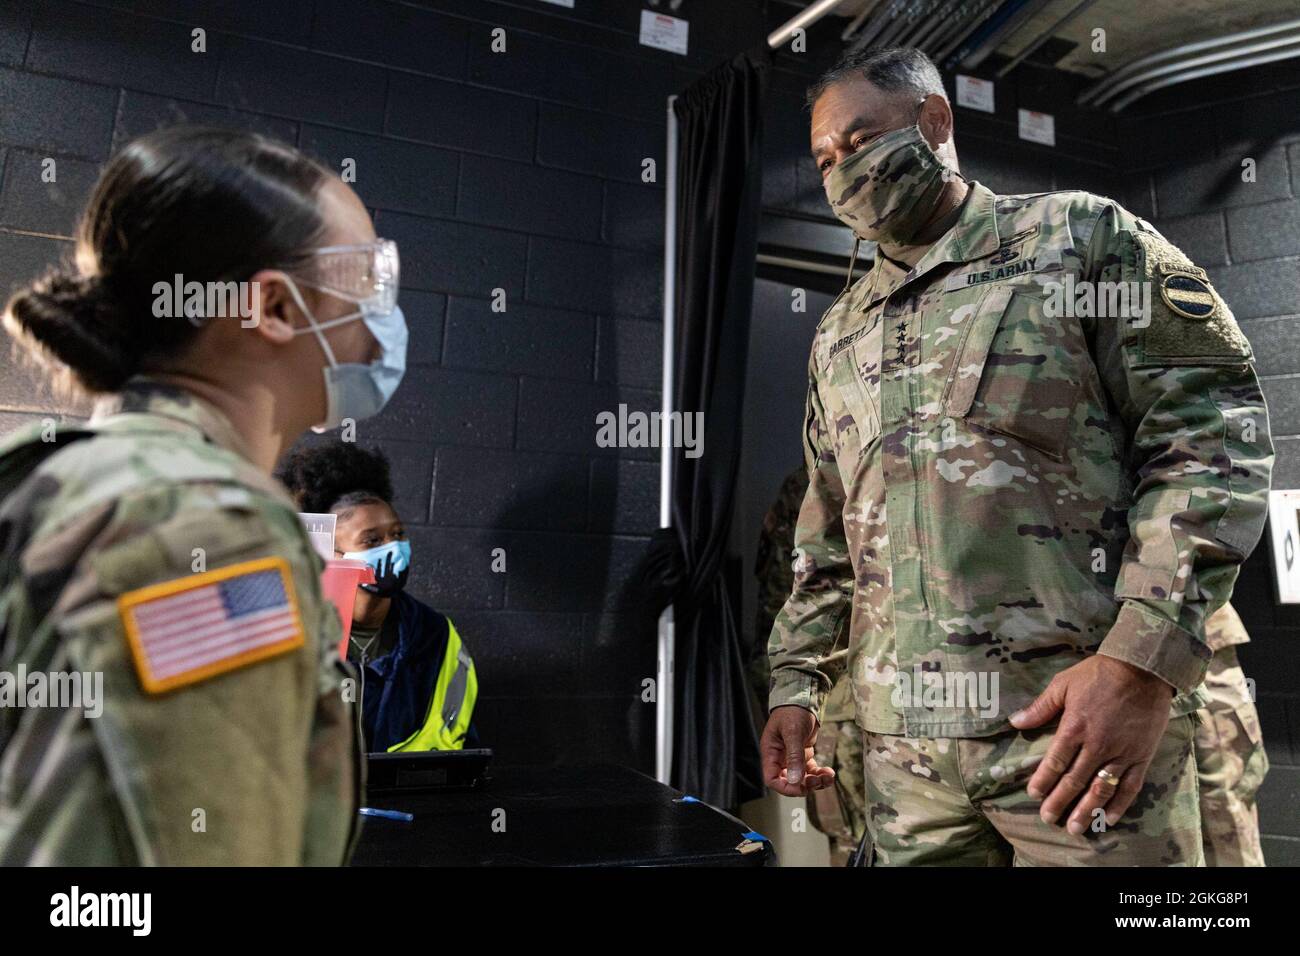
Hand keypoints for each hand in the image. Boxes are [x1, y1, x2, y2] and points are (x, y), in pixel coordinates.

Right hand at [761, 705, 835, 796]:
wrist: (803, 698)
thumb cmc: (792, 711)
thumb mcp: (793, 732)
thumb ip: (794, 756)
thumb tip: (796, 780)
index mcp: (771, 753)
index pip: (772, 779)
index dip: (785, 788)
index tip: (801, 787)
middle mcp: (780, 758)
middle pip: (789, 782)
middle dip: (804, 785)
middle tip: (818, 780)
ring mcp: (792, 757)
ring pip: (802, 779)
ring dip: (815, 782)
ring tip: (828, 776)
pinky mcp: (803, 755)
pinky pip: (811, 771)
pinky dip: (820, 775)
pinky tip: (829, 772)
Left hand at [1010, 655, 1174, 833]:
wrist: (1143, 669)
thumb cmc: (1099, 674)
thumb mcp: (1064, 684)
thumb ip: (1041, 707)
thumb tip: (1015, 722)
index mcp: (1075, 727)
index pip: (1055, 761)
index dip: (1043, 780)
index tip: (1033, 794)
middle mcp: (1097, 745)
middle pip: (1075, 780)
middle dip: (1060, 802)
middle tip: (1048, 819)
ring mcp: (1121, 753)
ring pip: (1101, 789)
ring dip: (1087, 810)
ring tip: (1075, 828)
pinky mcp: (1142, 756)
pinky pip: (1131, 786)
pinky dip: (1120, 804)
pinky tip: (1110, 818)